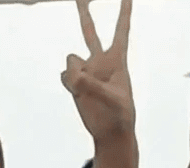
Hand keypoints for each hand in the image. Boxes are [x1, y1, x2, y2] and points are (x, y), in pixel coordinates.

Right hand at [61, 0, 135, 143]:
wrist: (111, 133)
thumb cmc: (120, 115)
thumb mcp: (112, 100)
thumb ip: (91, 85)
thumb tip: (71, 75)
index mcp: (117, 60)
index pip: (121, 30)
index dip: (124, 11)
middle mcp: (100, 62)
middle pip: (90, 32)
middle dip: (84, 13)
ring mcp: (86, 73)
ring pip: (71, 60)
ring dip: (75, 73)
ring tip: (86, 91)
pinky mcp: (75, 85)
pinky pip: (65, 76)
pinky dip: (69, 82)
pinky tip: (78, 94)